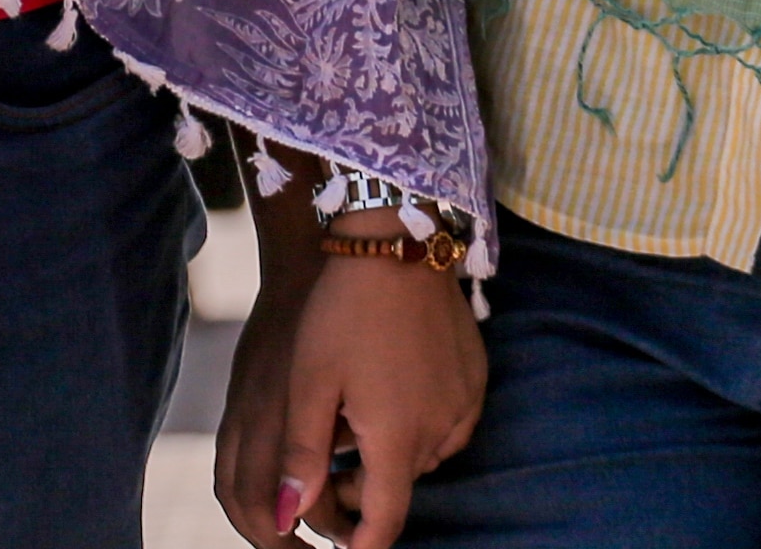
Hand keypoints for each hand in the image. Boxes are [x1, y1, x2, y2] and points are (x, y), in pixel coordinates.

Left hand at [218, 243, 482, 545]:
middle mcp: (440, 430)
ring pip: (422, 454)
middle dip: (363, 484)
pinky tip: (393, 386)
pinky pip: (447, 422)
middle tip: (327, 452)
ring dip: (391, 449)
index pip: (383, 523)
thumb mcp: (310, 384)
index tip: (340, 544)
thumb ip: (301, 457)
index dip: (359, 544)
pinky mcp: (476, 378)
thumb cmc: (343, 312)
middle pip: (399, 486)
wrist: (397, 242)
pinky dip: (420, 420)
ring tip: (357, 410)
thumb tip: (284, 519)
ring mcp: (464, 404)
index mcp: (396, 439)